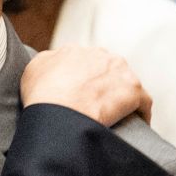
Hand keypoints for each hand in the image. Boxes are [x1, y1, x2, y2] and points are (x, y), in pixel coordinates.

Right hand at [21, 45, 152, 125]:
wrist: (58, 113)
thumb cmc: (42, 95)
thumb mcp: (33, 68)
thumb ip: (47, 60)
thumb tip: (56, 60)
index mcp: (76, 50)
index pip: (85, 62)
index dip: (83, 79)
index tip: (80, 93)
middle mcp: (101, 55)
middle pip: (108, 70)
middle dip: (104, 85)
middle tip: (95, 106)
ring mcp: (120, 71)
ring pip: (126, 84)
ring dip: (122, 98)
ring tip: (114, 117)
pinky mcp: (134, 90)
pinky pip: (143, 102)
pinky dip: (140, 113)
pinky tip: (133, 124)